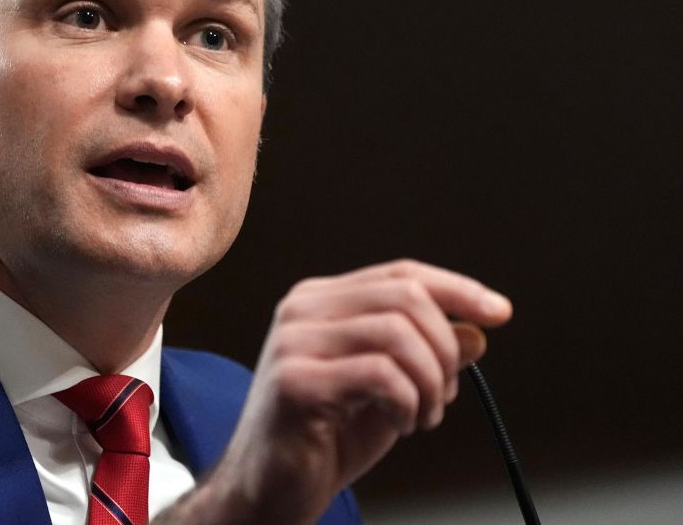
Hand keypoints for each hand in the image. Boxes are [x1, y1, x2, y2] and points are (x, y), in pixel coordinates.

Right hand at [159, 259, 511, 523]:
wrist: (268, 490)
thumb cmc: (322, 439)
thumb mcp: (390, 392)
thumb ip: (426, 357)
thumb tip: (476, 332)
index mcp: (320, 302)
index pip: (399, 275)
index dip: (456, 289)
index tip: (498, 312)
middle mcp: (302, 310)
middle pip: (404, 296)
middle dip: (445, 348)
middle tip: (445, 395)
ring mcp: (294, 342)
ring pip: (396, 332)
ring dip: (430, 381)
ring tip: (424, 416)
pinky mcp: (295, 381)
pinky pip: (380, 374)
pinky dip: (408, 402)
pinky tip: (401, 424)